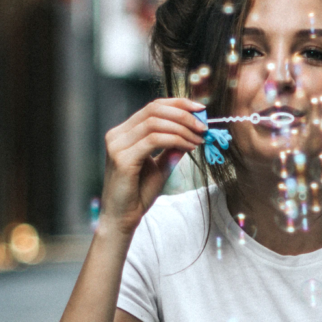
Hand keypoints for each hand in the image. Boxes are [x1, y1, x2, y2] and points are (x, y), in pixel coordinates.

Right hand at [99, 98, 207, 233]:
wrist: (123, 218)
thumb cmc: (139, 192)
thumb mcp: (161, 165)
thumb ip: (173, 147)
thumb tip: (193, 131)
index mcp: (124, 132)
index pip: (153, 106)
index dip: (178, 104)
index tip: (200, 108)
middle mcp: (117, 135)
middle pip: (154, 110)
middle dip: (183, 114)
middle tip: (203, 125)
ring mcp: (117, 145)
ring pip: (155, 123)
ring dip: (183, 128)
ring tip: (199, 139)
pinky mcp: (122, 158)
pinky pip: (154, 140)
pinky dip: (176, 140)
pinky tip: (189, 147)